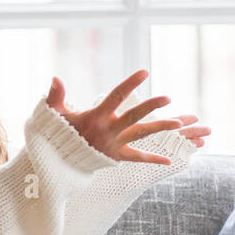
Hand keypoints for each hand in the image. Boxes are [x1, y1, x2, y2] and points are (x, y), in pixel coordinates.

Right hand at [46, 70, 209, 164]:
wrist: (59, 162)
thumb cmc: (59, 133)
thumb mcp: (55, 114)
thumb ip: (56, 95)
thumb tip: (55, 77)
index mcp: (96, 116)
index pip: (116, 96)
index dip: (130, 84)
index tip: (144, 72)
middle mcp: (108, 130)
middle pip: (134, 116)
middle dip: (151, 106)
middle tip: (168, 97)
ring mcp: (114, 145)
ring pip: (141, 135)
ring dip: (160, 128)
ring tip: (179, 123)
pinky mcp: (117, 157)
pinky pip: (138, 158)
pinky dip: (153, 159)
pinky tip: (170, 159)